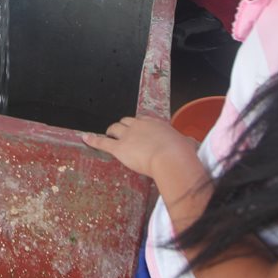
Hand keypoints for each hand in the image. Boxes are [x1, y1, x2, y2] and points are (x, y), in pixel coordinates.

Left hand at [83, 116, 198, 178]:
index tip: (139, 130)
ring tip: (108, 135)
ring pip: (114, 128)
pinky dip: (93, 140)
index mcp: (156, 123)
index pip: (143, 120)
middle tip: (122, 133)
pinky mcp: (119, 147)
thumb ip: (186, 143)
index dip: (139, 126)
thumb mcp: (187, 144)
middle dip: (123, 127)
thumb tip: (191, 144)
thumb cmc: (181, 153)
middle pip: (126, 121)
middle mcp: (140, 125)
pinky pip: (103, 141)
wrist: (171, 157)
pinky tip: (86, 138)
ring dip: (110, 131)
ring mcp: (128, 135)